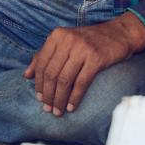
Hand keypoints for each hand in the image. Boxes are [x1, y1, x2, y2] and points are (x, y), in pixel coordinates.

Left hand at [24, 12, 144, 116]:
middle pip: (52, 73)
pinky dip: (74, 98)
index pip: (42, 63)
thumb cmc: (89, 40)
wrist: (118, 34)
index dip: (39, 83)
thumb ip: (45, 55)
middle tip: (47, 108)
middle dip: (48, 95)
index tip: (39, 98)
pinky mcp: (96, 59)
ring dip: (59, 99)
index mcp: (58, 35)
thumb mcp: (65, 41)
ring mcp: (82, 49)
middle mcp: (68, 40)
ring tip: (58, 111)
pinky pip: (81, 83)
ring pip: (64, 80)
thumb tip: (26, 75)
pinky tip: (71, 107)